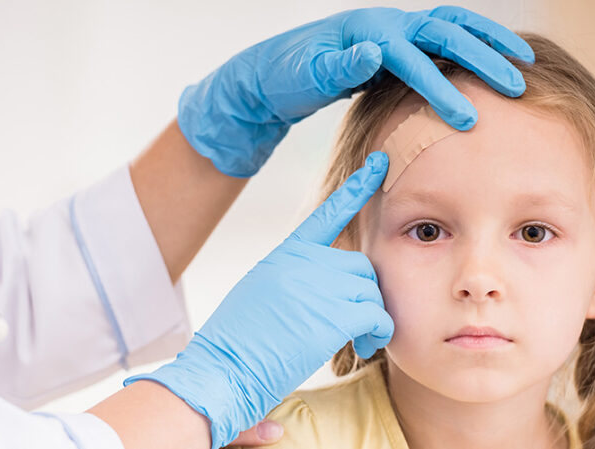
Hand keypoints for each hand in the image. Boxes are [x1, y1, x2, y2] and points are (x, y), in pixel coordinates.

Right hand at [125, 151, 392, 448]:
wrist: (216, 375)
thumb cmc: (229, 356)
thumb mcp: (255, 306)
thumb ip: (285, 296)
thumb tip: (302, 333)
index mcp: (280, 258)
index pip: (325, 214)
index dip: (355, 188)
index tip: (378, 166)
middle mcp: (299, 264)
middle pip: (357, 264)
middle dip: (364, 292)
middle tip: (358, 323)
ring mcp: (315, 284)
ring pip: (370, 287)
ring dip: (372, 314)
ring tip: (362, 339)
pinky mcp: (331, 313)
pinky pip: (377, 314)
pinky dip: (378, 332)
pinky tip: (364, 346)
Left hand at [178, 6, 533, 176]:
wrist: (275, 68)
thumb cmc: (289, 75)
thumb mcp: (306, 75)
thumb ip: (339, 65)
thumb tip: (372, 53)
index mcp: (368, 32)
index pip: (413, 59)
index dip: (440, 88)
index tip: (466, 118)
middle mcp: (388, 24)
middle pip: (446, 33)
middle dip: (483, 59)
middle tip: (516, 86)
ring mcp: (396, 29)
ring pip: (453, 27)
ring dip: (489, 41)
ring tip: (523, 61)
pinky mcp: (400, 43)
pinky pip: (445, 40)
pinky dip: (474, 46)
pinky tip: (495, 62)